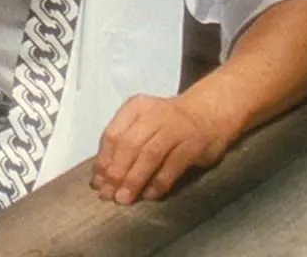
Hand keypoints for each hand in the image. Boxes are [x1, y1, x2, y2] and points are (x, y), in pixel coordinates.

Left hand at [90, 94, 236, 204]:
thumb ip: (122, 145)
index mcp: (135, 108)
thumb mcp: (142, 124)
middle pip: (129, 145)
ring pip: (149, 154)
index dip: (103, 161)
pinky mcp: (194, 143)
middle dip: (116, 172)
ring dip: (134, 179)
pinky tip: (149, 195)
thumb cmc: (168, 123)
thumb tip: (100, 179)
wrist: (209, 112)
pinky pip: (173, 165)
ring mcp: (176, 128)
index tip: (97, 183)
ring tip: (124, 198)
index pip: (112, 135)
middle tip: (108, 195)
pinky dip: (159, 182)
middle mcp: (154, 114)